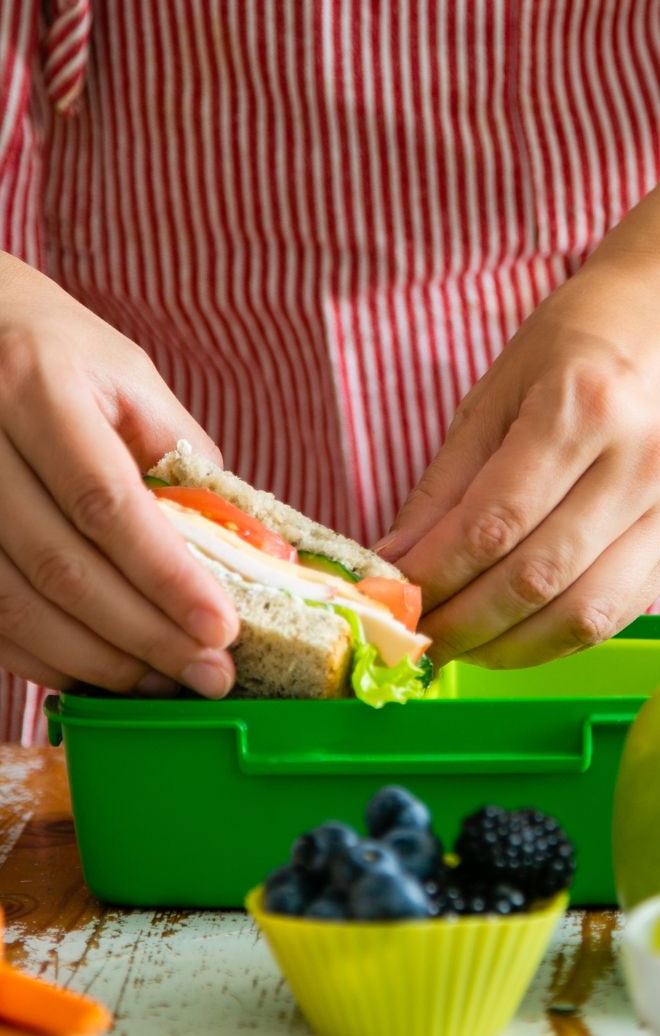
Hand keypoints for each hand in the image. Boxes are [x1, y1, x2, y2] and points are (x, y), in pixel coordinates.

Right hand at [0, 253, 238, 696]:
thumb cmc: (62, 353)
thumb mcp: (133, 384)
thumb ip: (189, 464)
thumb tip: (258, 550)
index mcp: (38, 388)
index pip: (107, 503)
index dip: (166, 576)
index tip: (221, 630)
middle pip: (62, 566)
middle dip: (144, 635)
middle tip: (208, 675)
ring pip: (13, 604)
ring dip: (96, 660)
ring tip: (164, 682)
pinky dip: (42, 657)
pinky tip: (98, 673)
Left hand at [380, 248, 659, 668]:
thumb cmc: (589, 335)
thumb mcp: (502, 386)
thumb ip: (449, 482)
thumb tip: (398, 558)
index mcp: (584, 406)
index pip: (493, 523)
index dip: (434, 576)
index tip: (391, 599)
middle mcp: (640, 462)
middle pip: (535, 579)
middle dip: (462, 623)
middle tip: (416, 636)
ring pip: (582, 613)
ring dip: (508, 647)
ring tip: (461, 647)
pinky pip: (617, 613)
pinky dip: (558, 637)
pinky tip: (517, 635)